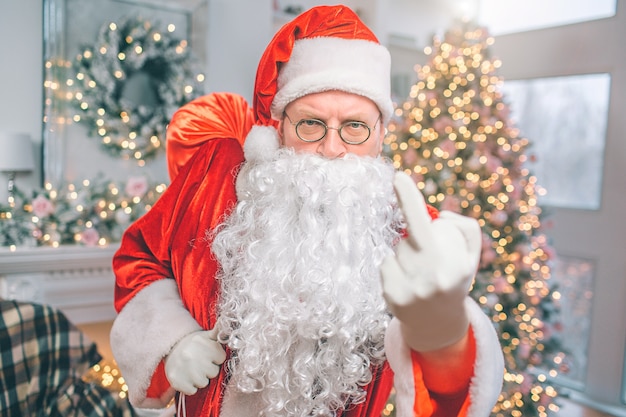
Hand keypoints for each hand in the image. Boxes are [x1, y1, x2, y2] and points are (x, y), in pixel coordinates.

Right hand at [164, 327, 226, 394]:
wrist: (169, 349)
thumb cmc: (194, 345)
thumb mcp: (207, 336)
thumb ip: (219, 331)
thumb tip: (226, 321)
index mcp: (203, 342)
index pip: (221, 359)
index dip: (216, 357)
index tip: (208, 354)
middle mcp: (193, 355)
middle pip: (213, 372)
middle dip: (208, 368)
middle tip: (199, 362)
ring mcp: (183, 368)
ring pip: (203, 383)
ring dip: (200, 378)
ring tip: (193, 369)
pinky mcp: (176, 381)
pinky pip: (192, 391)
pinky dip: (190, 386)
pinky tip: (186, 376)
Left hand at [381, 172, 480, 351]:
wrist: (439, 324)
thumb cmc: (454, 278)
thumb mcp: (471, 255)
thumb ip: (464, 228)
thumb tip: (438, 217)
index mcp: (451, 264)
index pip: (423, 225)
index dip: (409, 199)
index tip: (398, 177)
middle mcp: (428, 278)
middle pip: (408, 237)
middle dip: (415, 238)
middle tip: (425, 250)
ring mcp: (407, 289)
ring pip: (395, 250)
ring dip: (405, 254)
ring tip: (420, 274)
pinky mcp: (390, 297)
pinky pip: (386, 264)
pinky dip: (394, 268)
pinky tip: (407, 283)